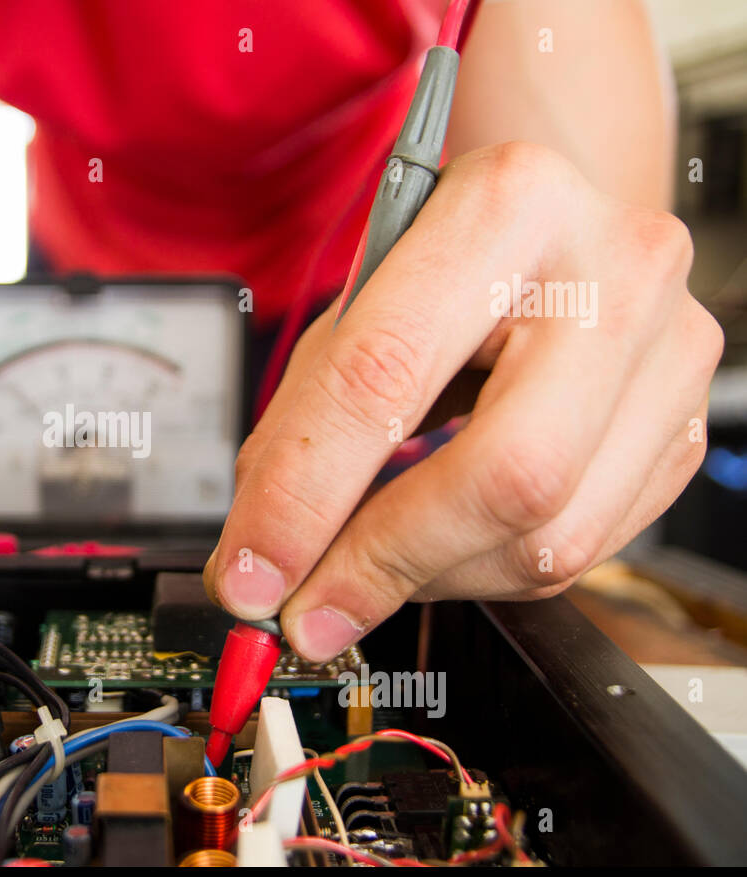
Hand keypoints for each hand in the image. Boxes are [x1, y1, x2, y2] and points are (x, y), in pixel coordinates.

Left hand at [205, 142, 721, 661]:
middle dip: (380, 564)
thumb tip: (260, 559)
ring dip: (428, 578)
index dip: (304, 496)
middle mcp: (614, 273)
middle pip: (504, 475)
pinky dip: (481, 569)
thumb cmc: (445, 268)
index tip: (250, 576)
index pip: (385, 377)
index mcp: (506, 206)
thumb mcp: (354, 311)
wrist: (556, 233)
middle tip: (302, 610)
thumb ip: (302, 427)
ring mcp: (671, 357)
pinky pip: (579, 552)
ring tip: (362, 564)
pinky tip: (434, 543)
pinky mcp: (686, 431)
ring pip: (548, 538)